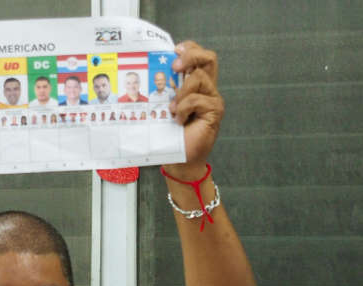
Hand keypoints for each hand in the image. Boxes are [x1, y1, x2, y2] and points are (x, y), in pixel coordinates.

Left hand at [165, 41, 223, 178]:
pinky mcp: (215, 111)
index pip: (199, 55)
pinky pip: (197, 99)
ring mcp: (212, 99)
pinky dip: (184, 108)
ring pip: (199, 77)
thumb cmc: (170, 136)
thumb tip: (147, 73)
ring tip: (172, 109)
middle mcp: (207, 88)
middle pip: (209, 58)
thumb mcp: (162, 107)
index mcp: (195, 84)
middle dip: (191, 56)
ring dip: (181, 92)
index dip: (189, 48)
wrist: (180, 161)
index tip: (174, 50)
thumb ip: (163, 90)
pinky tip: (179, 120)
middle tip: (175, 66)